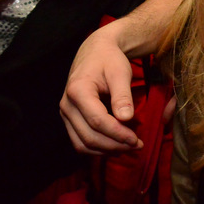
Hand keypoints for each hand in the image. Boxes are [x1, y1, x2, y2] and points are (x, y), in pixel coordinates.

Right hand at [59, 26, 139, 153]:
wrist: (96, 52)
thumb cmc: (109, 60)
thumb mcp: (120, 72)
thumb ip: (123, 95)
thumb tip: (126, 119)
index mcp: (78, 91)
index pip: (98, 121)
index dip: (117, 134)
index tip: (136, 140)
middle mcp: (67, 105)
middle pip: (89, 136)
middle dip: (114, 145)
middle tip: (137, 145)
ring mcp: (66, 113)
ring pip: (82, 144)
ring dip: (106, 150)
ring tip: (129, 147)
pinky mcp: (70, 119)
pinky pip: (80, 141)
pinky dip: (98, 148)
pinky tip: (116, 145)